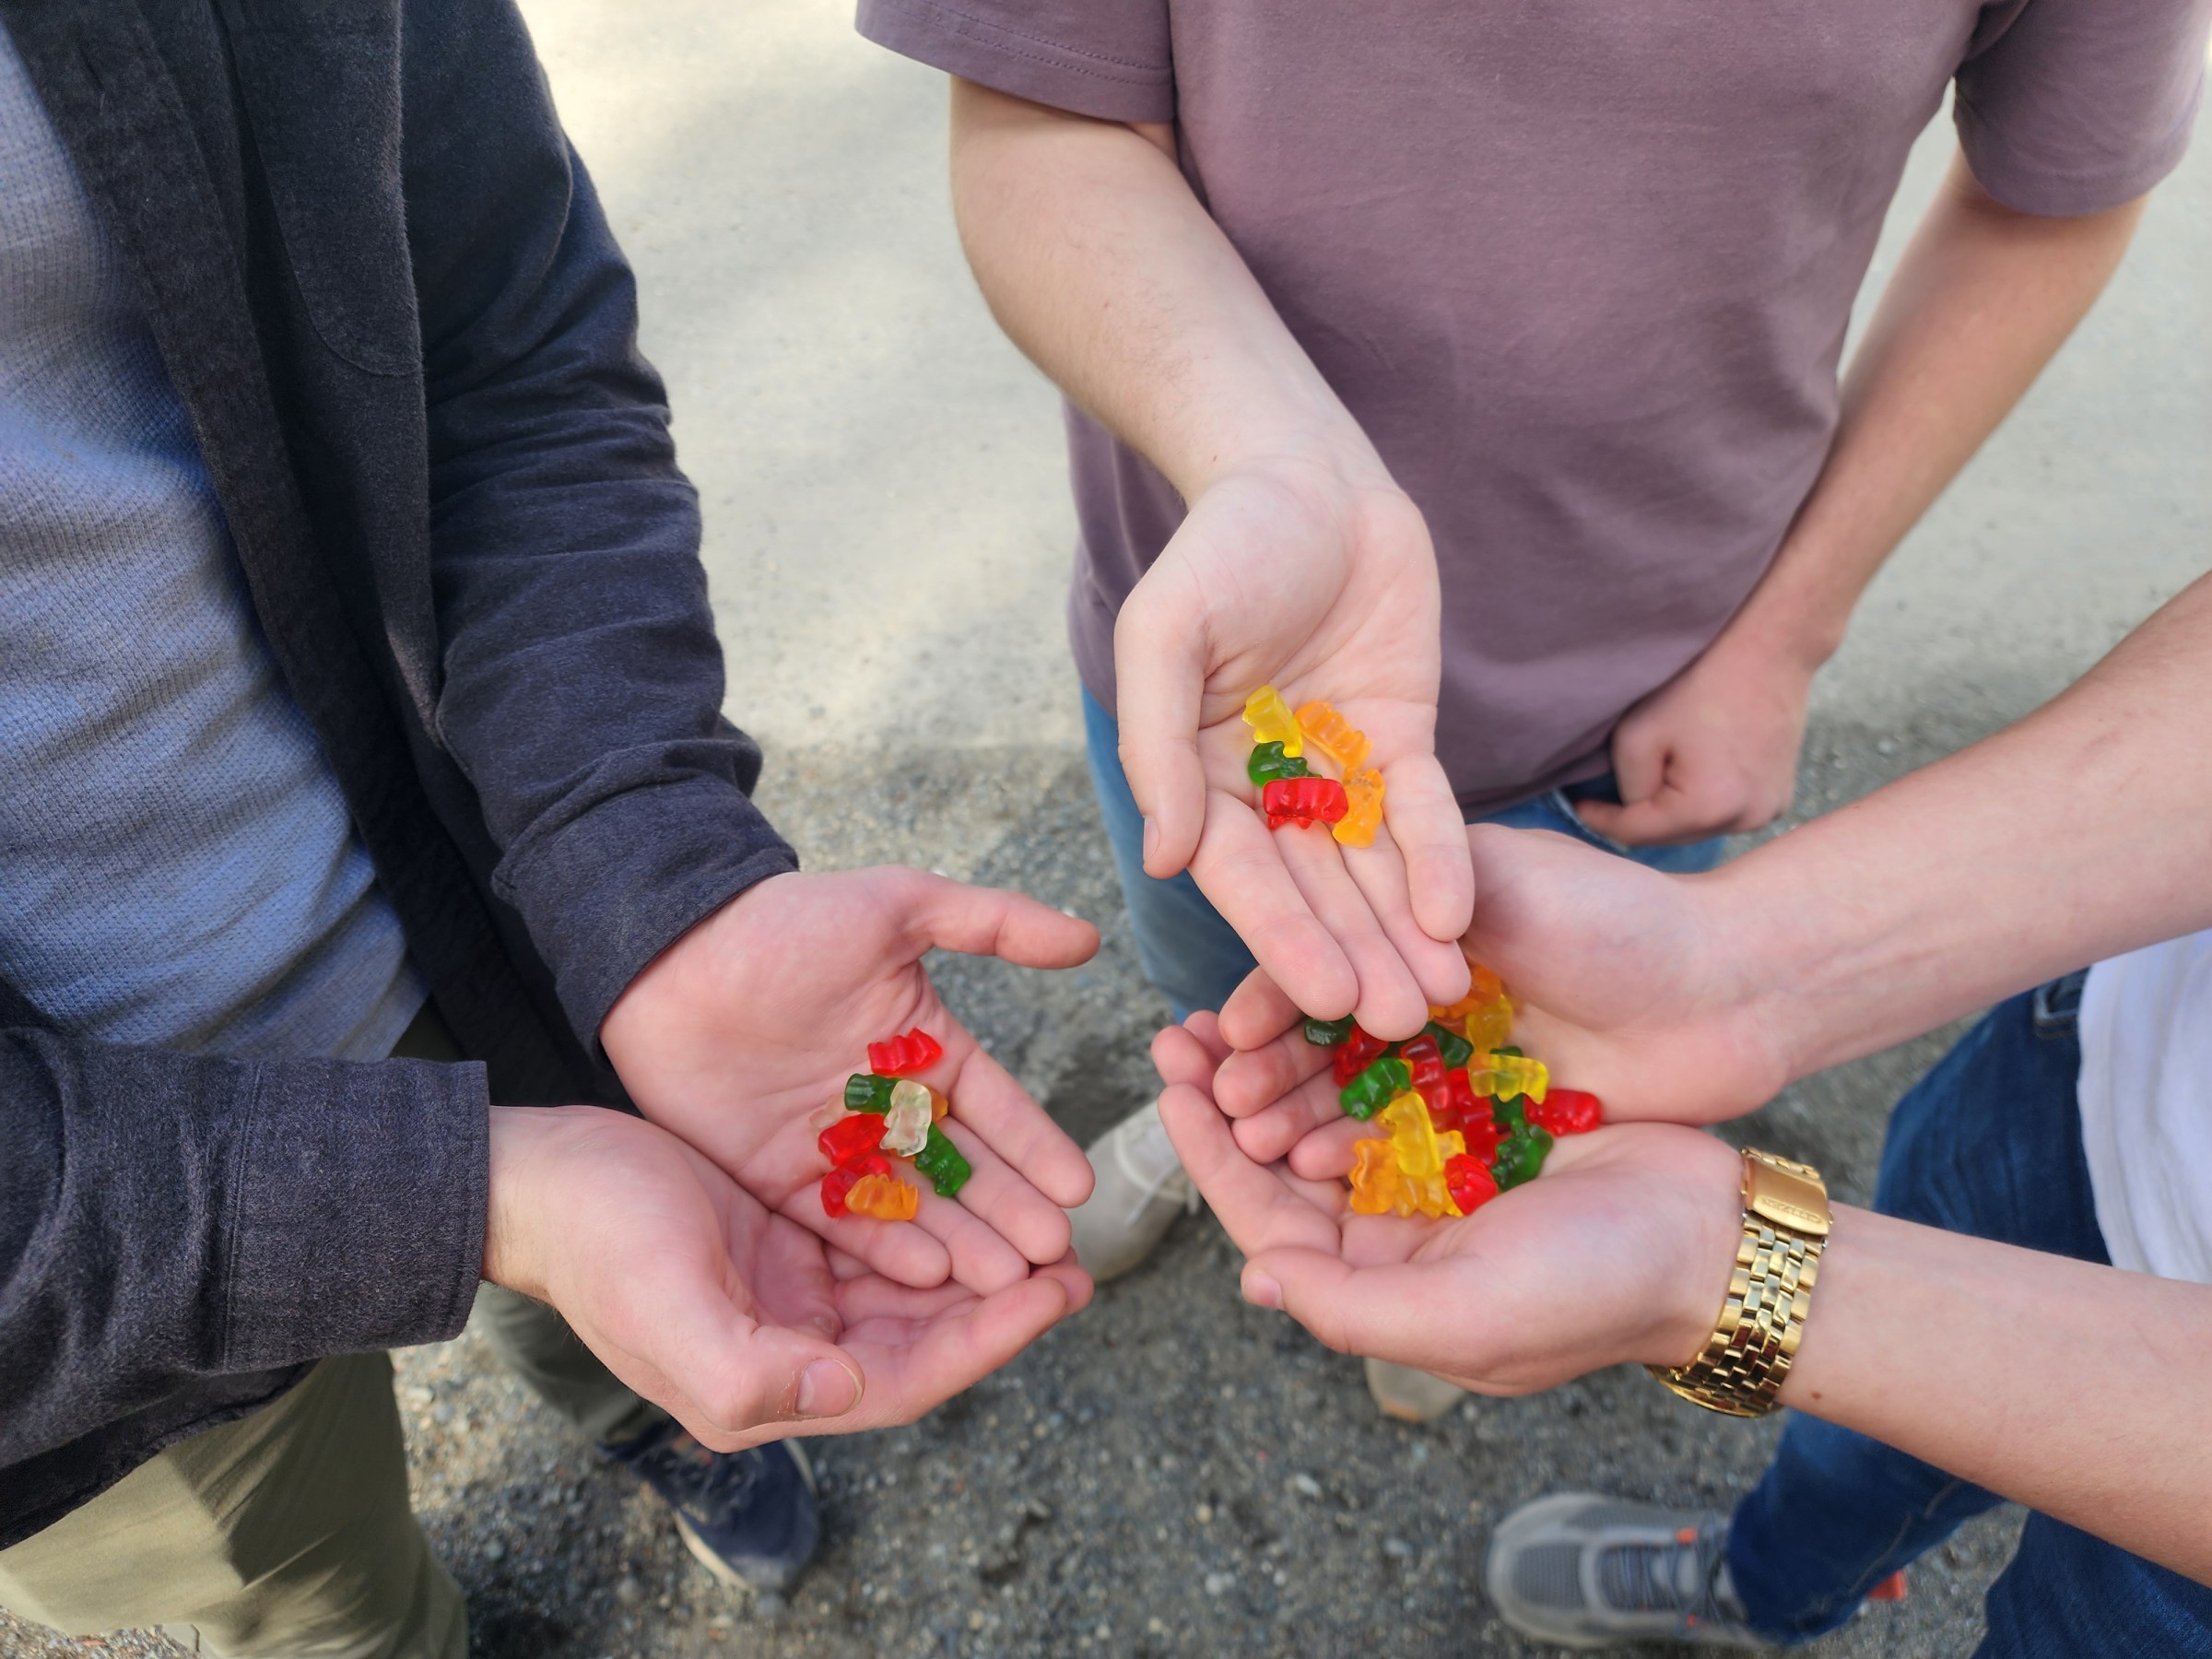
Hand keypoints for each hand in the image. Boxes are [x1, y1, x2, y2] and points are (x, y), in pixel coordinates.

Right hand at [485, 1105, 1089, 1447]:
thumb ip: (753, 1369)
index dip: (988, 1341)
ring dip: (977, 1264)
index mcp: (770, 1384)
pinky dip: (930, 1222)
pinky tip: (975, 1194)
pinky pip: (879, 1238)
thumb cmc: (599, 1242)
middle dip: (1001, 1304)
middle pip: (924, 1336)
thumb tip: (848, 1385)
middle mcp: (791, 1348)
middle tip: (1077, 1261)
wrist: (540, 1176)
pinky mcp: (786, 1236)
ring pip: (911, 1288)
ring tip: (1048, 1231)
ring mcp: (790, 1292)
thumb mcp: (668, 1307)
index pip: (908, 1377)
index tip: (1056, 1295)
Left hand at [601, 868, 1098, 1295]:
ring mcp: (839, 1148)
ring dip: (965, 1241)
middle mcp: (891, 1107)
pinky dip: (889, 1248)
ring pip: (916, 1204)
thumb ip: (995, 922)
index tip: (1079, 1190)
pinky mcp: (783, 1180)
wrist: (669, 953)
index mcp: (926, 1048)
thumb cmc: (786, 921)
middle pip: (966, 1169)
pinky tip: (934, 1276)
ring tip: (1011, 1280)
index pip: (998, 1109)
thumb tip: (1090, 939)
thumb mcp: (897, 905)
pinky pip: (846, 1222)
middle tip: (1058, 1255)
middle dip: (1013, 1212)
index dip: (1037, 1149)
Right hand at [1114, 456, 1474, 1039]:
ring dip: (1402, 935)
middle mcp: (1268, 793)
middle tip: (1393, 1023)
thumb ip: (1159, 744)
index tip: (1320, 998)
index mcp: (1200, 782)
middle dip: (1355, 957)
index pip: (1242, 878)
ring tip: (1437, 998)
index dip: (1282, 939)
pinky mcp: (1401, 745)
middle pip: (1315, 892)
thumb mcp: (1166, 633)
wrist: (1306, 475)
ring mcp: (1338, 773)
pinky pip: (1422, 815)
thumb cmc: (1220, 548)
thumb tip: (1168, 859)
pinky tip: (1457, 917)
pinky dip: (1441, 863)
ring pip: (1373, 871)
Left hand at [1152, 1017, 1741, 1391]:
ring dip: (1280, 1057)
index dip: (1207, 1154)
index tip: (1169, 1087)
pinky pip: (1392, 1068)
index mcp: (1379, 1282)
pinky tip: (1322, 987)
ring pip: (1328, 1103)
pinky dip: (1351, 1034)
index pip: (1264, 1218)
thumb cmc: (1592, 1291)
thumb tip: (1254, 1277)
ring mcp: (1434, 1165)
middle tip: (1182, 1027)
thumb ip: (1352, 1307)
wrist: (1712, 1240)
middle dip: (1228, 1093)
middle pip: (1283, 1154)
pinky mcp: (1477, 1110)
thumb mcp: (1465, 1318)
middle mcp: (1393, 1226)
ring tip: (1233, 1002)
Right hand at [1209, 823, 1788, 1147]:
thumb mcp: (1503, 879)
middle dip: (1261, 1070)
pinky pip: (1405, 1139)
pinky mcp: (1485, 1116)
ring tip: (1252, 1143)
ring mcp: (1450, 1060)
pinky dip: (1356, 1153)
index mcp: (1414, 925)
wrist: (1731, 992)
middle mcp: (1421, 994)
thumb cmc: (1618, 920)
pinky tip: (1316, 1171)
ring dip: (1294, 1117)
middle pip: (1317, 1036)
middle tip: (1213, 1101)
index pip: (1313, 964)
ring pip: (1349, 1094)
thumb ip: (1411, 890)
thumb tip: (1308, 919)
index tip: (1218, 1033)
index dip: (1264, 999)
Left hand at [1575, 630, 1814, 845]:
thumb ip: (1627, 786)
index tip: (1577, 806)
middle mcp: (1745, 820)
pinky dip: (1704, 803)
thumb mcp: (1638, 734)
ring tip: (1654, 780)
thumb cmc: (1698, 683)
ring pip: (1699, 827)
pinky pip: (1727, 814)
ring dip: (1673, 813)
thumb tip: (1631, 807)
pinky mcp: (1779, 798)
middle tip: (1608, 797)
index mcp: (1708, 808)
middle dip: (1640, 818)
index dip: (1601, 819)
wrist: (1768, 647)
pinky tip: (1693, 775)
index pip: (1638, 833)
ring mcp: (1768, 812)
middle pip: (1671, 837)